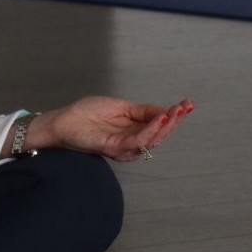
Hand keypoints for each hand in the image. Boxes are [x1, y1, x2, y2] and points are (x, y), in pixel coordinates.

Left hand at [34, 96, 193, 161]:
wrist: (63, 121)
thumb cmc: (87, 114)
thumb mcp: (122, 107)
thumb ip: (144, 111)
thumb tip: (167, 111)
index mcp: (134, 130)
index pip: (160, 125)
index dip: (175, 115)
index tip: (189, 103)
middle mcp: (132, 142)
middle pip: (160, 135)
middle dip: (175, 121)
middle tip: (184, 108)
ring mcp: (124, 147)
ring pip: (152, 140)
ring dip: (165, 126)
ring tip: (174, 112)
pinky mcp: (114, 148)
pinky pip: (137, 141)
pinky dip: (150, 130)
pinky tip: (159, 118)